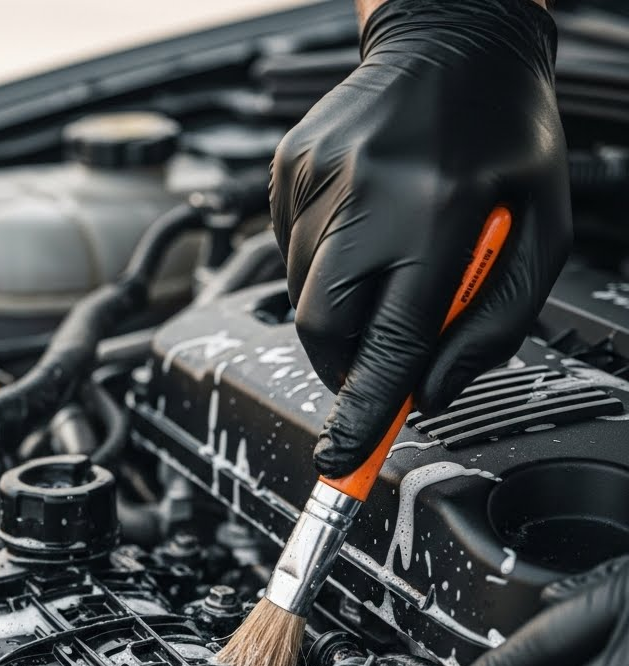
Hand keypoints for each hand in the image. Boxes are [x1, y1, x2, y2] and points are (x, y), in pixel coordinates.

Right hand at [269, 0, 570, 477]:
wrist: (454, 37)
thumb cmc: (506, 140)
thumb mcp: (541, 237)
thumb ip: (492, 327)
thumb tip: (428, 393)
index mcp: (440, 216)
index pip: (388, 343)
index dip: (363, 411)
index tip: (338, 460)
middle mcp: (370, 193)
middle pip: (322, 328)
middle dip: (344, 360)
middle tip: (378, 348)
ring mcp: (319, 175)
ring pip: (302, 293)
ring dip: (339, 302)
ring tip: (387, 254)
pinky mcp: (290, 165)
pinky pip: (288, 248)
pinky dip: (321, 259)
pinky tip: (362, 222)